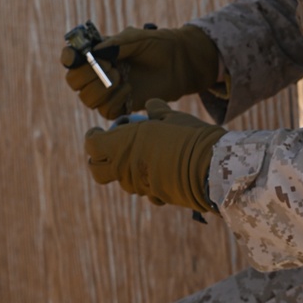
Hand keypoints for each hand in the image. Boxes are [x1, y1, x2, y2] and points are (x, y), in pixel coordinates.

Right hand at [61, 24, 219, 118]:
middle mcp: (98, 73)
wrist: (180, 62)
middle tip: (110, 67)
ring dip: (101, 89)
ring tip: (121, 77)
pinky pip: (105, 112)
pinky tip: (129, 90)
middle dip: (86, 75)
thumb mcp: (137, 38)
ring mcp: (108, 91)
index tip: (74, 56)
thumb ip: (116, 44)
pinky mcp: (120, 106)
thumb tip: (95, 53)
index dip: (68, 57)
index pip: (71, 57)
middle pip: (74, 81)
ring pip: (87, 98)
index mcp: (98, 52)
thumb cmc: (158, 44)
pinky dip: (114, 101)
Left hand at [84, 99, 225, 212]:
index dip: (93, 137)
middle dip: (99, 160)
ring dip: (127, 170)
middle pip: (97, 171)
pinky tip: (162, 171)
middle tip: (110, 149)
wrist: (209, 166)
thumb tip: (151, 105)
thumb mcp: (171, 117)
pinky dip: (149, 182)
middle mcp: (125, 168)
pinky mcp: (156, 197)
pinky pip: (145, 191)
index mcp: (122, 144)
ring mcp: (139, 186)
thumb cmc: (189, 135)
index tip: (98, 131)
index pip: (93, 145)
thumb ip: (156, 112)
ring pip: (122, 181)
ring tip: (145, 155)